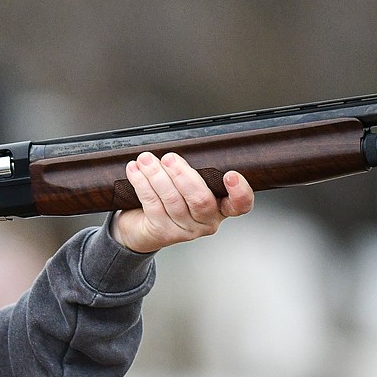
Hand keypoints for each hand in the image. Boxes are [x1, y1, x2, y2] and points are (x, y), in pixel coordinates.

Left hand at [110, 151, 253, 252]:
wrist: (141, 229)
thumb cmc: (168, 202)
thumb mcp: (187, 186)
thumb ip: (193, 171)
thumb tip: (185, 144)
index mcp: (220, 208)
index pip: (240, 205)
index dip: (240, 191)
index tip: (231, 175)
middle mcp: (206, 222)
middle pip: (200, 199)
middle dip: (182, 174)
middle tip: (169, 158)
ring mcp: (185, 230)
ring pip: (172, 200)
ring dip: (157, 176)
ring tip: (146, 160)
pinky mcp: (162, 232)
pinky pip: (153, 204)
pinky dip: (142, 184)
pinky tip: (135, 171)